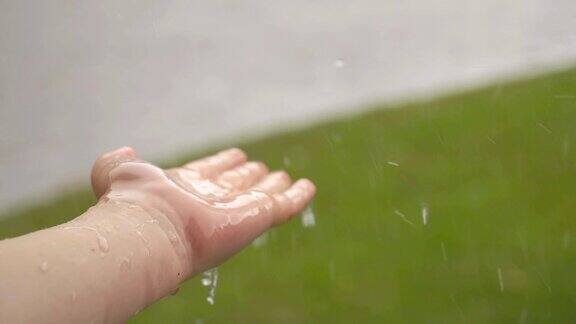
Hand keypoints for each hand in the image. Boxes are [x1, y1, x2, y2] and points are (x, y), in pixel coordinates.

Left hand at [90, 147, 315, 274]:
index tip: (235, 155)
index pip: (209, 173)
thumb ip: (117, 163)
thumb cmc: (132, 205)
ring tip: (285, 178)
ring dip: (273, 186)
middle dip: (247, 176)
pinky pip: (282, 206)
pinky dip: (297, 197)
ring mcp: (235, 211)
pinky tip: (308, 187)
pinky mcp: (255, 219)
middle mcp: (211, 201)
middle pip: (236, 185)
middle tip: (261, 169)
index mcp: (184, 189)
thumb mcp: (117, 174)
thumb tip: (125, 151)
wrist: (148, 232)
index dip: (222, 163)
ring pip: (260, 196)